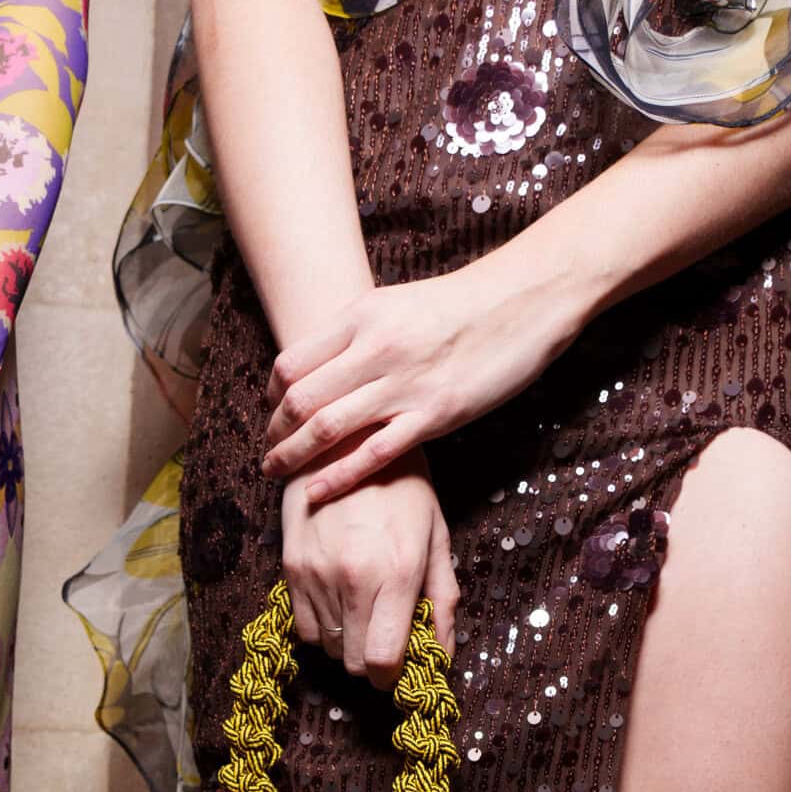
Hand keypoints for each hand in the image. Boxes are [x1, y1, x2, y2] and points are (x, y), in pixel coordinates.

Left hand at [261, 250, 583, 505]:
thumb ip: (359, 333)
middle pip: (300, 399)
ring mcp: (404, 384)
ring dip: (292, 456)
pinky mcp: (434, 414)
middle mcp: (375, 348)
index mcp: (361, 316)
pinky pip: (374, 453)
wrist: (523, 299)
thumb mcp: (397, 305)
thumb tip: (323, 362)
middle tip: (267, 452)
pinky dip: (337, 476)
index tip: (271, 414)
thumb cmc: (461, 305)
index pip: (292, 363)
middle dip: (274, 432)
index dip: (271, 395)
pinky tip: (315, 492)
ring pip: (327, 427)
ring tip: (275, 473)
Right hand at [283, 446, 457, 687]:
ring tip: (363, 609)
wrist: (346, 440)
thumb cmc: (401, 488)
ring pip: (328, 647)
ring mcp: (316, 575)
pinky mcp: (291, 568)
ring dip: (348, 641)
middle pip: (353, 663)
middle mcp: (352, 580)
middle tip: (384, 639)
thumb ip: (441, 601)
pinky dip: (323, 627)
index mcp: (396, 574)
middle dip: (371, 661)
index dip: (391, 677)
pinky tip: (339, 601)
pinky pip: (304, 627)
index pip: (382, 661)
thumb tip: (443, 655)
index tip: (399, 669)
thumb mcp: (435, 538)